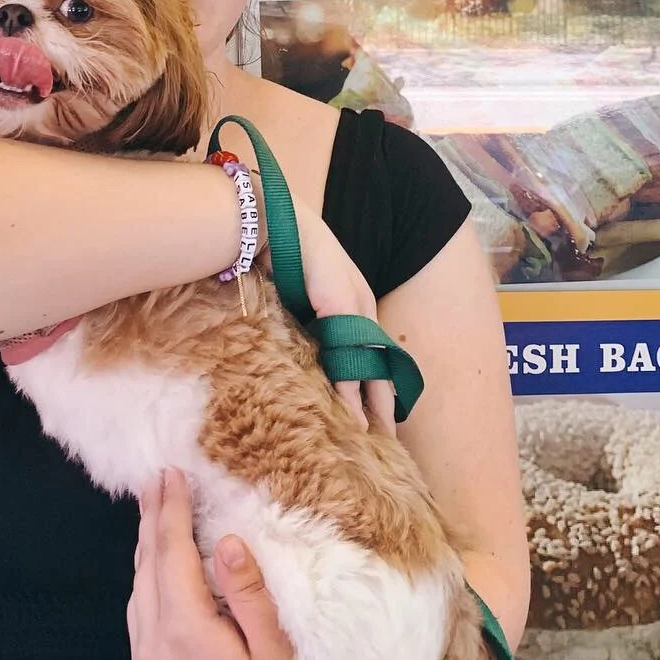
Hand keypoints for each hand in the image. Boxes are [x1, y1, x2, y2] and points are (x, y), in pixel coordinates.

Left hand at [128, 468, 306, 659]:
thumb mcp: (276, 651)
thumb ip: (249, 594)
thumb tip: (227, 540)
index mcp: (186, 632)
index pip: (172, 554)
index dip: (171, 509)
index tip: (172, 473)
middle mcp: (154, 643)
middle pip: (147, 564)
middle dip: (153, 516)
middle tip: (156, 476)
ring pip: (137, 586)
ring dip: (146, 542)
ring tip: (154, 506)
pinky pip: (138, 610)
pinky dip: (145, 573)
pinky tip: (155, 560)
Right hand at [291, 200, 396, 435]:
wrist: (271, 219)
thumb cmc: (279, 253)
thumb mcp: (297, 295)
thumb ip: (305, 319)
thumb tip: (299, 351)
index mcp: (353, 299)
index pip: (370, 350)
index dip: (374, 382)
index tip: (378, 415)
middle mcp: (361, 303)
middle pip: (378, 361)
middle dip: (383, 401)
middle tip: (389, 439)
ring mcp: (354, 303)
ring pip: (370, 364)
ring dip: (372, 404)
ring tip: (374, 438)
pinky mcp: (341, 305)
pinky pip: (349, 357)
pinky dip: (351, 389)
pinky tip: (353, 417)